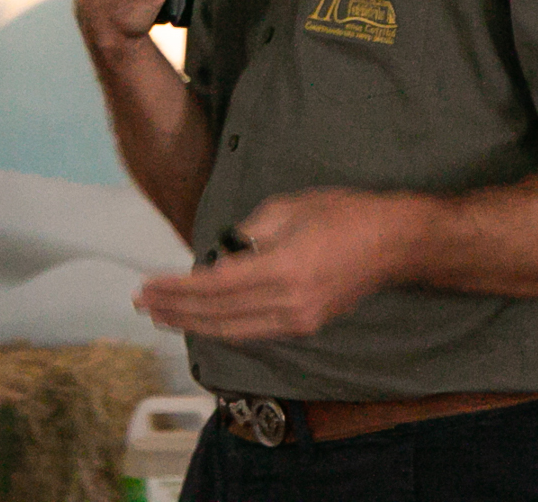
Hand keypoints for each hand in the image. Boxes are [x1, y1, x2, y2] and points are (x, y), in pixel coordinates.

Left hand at [134, 188, 434, 340]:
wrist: (393, 243)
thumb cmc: (344, 214)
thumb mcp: (290, 207)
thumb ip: (249, 231)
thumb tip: (220, 254)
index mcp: (283, 270)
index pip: (215, 287)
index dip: (177, 289)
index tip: (148, 285)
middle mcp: (288, 305)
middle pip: (218, 316)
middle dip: (176, 311)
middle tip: (144, 303)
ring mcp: (298, 322)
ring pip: (233, 332)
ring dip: (194, 324)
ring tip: (163, 315)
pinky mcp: (305, 326)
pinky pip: (252, 332)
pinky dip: (222, 327)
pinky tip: (203, 319)